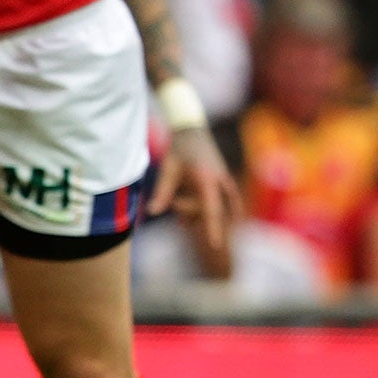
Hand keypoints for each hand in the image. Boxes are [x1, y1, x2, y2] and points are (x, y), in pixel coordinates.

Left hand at [148, 124, 240, 267]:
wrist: (192, 131)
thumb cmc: (179, 149)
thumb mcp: (167, 169)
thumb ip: (162, 192)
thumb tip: (152, 212)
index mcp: (207, 180)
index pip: (211, 210)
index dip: (213, 228)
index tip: (216, 246)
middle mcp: (221, 183)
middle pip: (206, 210)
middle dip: (188, 210)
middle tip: (173, 202)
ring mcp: (225, 183)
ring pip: (213, 208)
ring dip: (197, 211)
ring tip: (179, 207)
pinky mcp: (224, 182)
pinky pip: (225, 202)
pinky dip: (213, 209)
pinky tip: (216, 219)